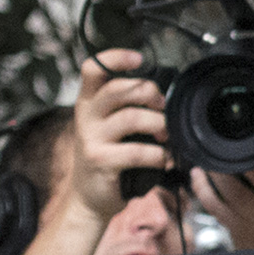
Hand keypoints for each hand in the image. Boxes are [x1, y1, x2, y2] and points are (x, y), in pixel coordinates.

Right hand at [70, 50, 173, 216]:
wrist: (89, 197)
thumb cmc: (108, 157)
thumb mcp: (110, 127)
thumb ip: (127, 108)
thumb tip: (163, 95)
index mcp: (88, 102)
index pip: (93, 68)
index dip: (115, 57)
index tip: (139, 58)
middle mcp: (86, 116)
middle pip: (119, 89)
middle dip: (149, 93)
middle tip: (163, 107)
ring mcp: (91, 138)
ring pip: (132, 118)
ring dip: (159, 125)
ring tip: (167, 136)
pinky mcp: (101, 161)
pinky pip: (137, 151)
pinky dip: (159, 155)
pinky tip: (165, 159)